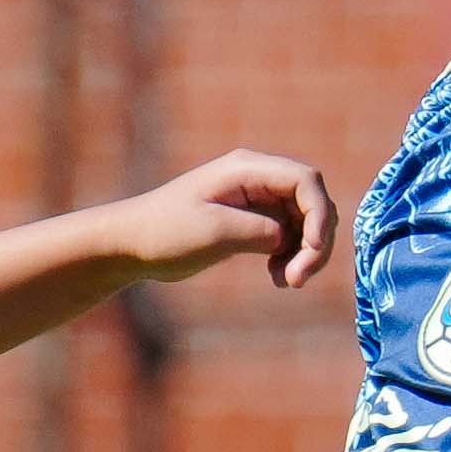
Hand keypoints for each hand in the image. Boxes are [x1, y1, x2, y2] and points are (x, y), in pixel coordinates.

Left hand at [119, 150, 337, 295]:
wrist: (131, 245)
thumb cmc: (165, 232)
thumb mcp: (214, 231)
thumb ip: (261, 231)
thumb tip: (292, 238)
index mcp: (247, 169)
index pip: (305, 180)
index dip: (319, 214)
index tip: (313, 250)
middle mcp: (257, 180)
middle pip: (310, 203)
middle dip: (315, 241)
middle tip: (298, 279)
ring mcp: (256, 201)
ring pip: (303, 223)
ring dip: (304, 253)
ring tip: (286, 281)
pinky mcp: (252, 224)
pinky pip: (289, 237)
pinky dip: (291, 258)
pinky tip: (276, 278)